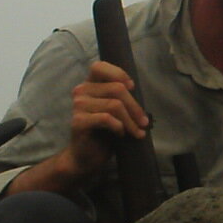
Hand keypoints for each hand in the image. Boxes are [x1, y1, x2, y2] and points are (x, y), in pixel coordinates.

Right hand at [64, 60, 150, 181]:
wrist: (87, 156)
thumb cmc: (105, 132)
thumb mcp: (116, 111)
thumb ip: (121, 98)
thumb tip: (137, 92)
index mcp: (90, 85)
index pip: (99, 66)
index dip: (119, 74)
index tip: (132, 87)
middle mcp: (81, 91)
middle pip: (116, 88)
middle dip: (135, 107)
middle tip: (143, 123)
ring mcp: (78, 106)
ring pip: (114, 105)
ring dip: (130, 121)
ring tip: (136, 132)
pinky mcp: (78, 121)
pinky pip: (106, 118)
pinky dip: (119, 126)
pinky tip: (120, 134)